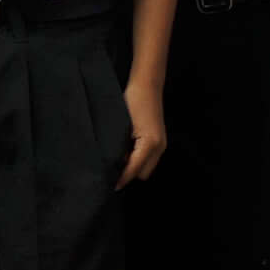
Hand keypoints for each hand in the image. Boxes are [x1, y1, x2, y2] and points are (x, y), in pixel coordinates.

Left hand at [116, 72, 167, 187]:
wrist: (147, 85)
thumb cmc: (133, 101)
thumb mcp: (121, 126)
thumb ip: (118, 148)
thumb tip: (111, 164)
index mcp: (150, 144)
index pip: (133, 170)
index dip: (120, 178)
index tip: (107, 185)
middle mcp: (159, 147)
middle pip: (142, 174)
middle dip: (127, 175)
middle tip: (110, 171)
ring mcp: (161, 144)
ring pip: (146, 167)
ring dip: (133, 168)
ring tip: (116, 162)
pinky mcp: (159, 139)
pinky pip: (149, 159)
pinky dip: (138, 160)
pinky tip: (125, 153)